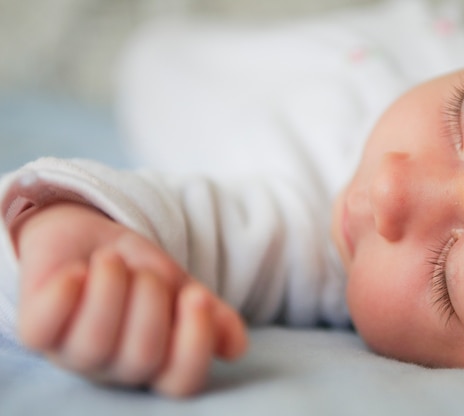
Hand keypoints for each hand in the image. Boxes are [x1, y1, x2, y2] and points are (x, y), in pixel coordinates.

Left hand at [12, 203, 246, 396]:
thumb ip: (210, 314)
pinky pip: (43, 327)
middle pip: (141, 359)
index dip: (195, 343)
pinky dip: (65, 292)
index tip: (197, 297)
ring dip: (110, 289)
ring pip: (94, 343)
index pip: (182, 381)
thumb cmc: (138, 271)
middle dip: (150, 302)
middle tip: (144, 271)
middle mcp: (116, 366)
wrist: (90, 238)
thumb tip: (237, 347)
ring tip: (110, 262)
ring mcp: (73, 353)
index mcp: (157, 360)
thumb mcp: (180, 286)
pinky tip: (76, 272)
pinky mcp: (37, 332)